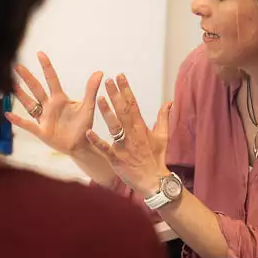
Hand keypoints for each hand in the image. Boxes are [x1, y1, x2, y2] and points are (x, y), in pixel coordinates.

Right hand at [6, 52, 102, 155]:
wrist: (82, 145)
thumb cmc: (83, 125)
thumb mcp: (88, 106)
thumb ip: (91, 90)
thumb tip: (99, 72)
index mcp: (60, 99)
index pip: (52, 79)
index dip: (46, 67)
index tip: (40, 53)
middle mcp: (49, 106)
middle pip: (36, 88)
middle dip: (27, 77)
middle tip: (16, 65)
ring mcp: (44, 118)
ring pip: (30, 103)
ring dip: (20, 94)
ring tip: (9, 84)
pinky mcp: (42, 131)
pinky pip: (28, 124)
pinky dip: (18, 120)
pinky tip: (8, 114)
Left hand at [86, 74, 171, 196]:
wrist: (154, 181)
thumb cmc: (157, 158)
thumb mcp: (163, 136)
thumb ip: (163, 118)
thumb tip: (169, 102)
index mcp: (142, 128)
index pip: (133, 104)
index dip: (126, 90)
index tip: (120, 76)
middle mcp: (133, 135)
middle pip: (124, 111)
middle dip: (116, 95)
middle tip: (108, 80)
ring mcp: (125, 147)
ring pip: (115, 127)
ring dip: (107, 113)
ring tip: (99, 98)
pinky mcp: (117, 159)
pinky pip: (106, 149)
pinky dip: (97, 141)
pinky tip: (88, 132)